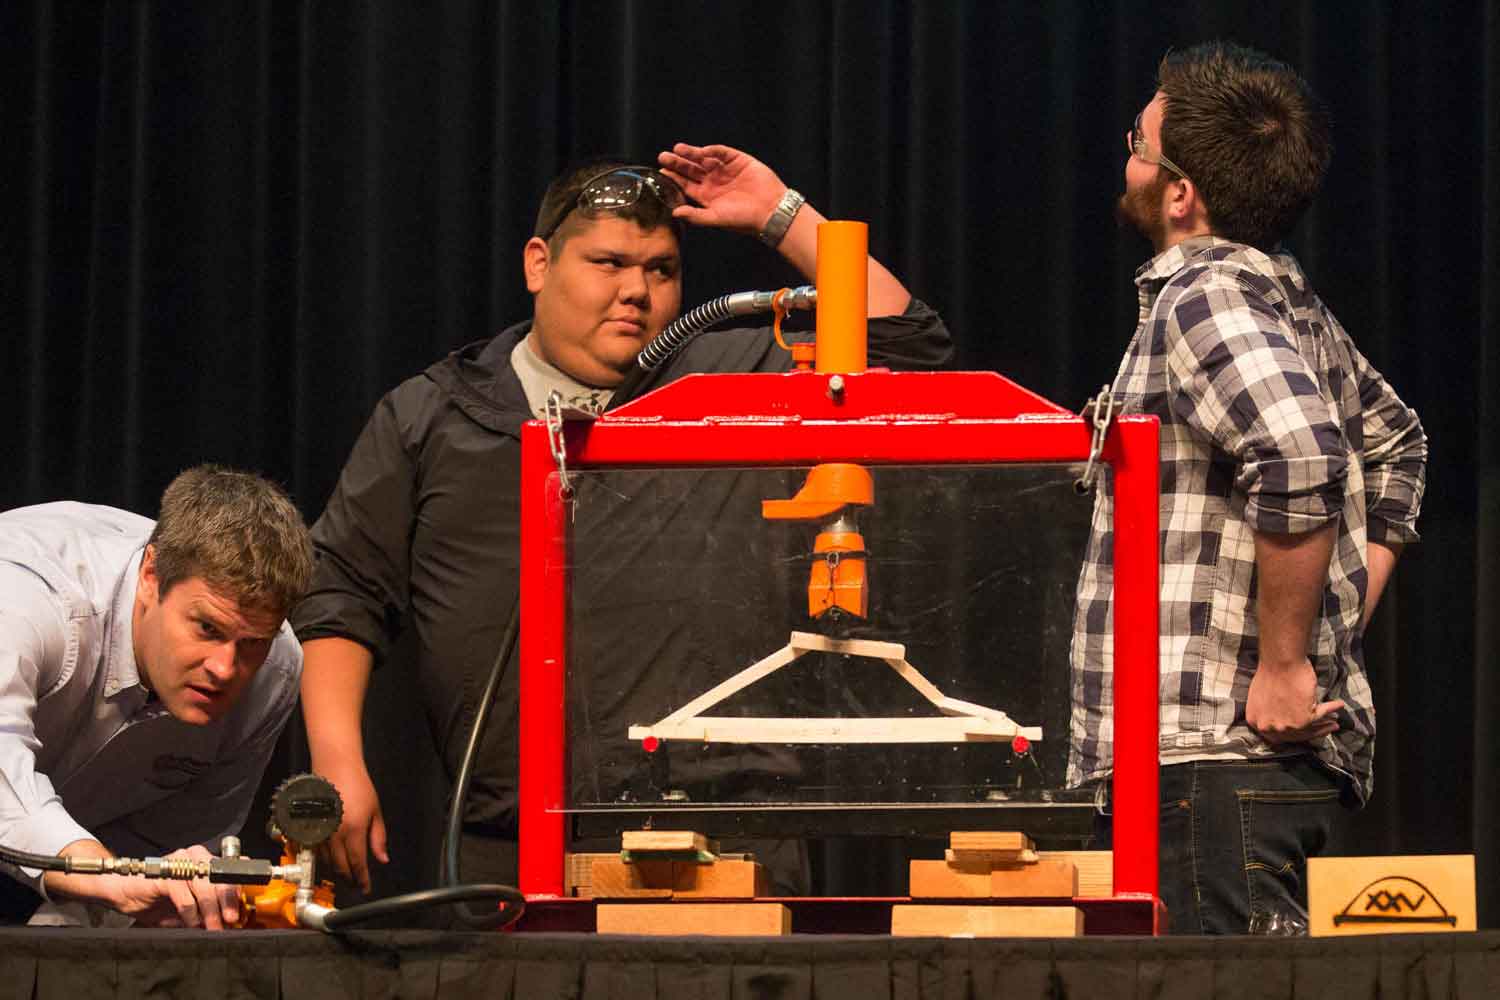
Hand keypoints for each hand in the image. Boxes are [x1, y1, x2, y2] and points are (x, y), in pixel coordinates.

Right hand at [114, 845, 239, 929]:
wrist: (121, 893)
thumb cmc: (155, 899)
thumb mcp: (189, 908)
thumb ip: (207, 908)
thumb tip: (228, 920)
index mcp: (204, 861)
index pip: (230, 870)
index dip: (238, 889)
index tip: (243, 909)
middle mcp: (196, 856)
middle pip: (221, 877)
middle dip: (227, 903)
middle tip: (230, 921)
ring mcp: (181, 862)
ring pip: (205, 886)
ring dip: (210, 911)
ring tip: (212, 927)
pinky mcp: (165, 873)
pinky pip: (184, 895)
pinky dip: (190, 912)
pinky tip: (190, 923)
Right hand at [315, 759, 388, 892]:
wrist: (335, 767)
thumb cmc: (357, 785)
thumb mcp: (376, 811)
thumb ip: (378, 838)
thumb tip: (382, 858)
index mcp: (353, 831)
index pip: (358, 864)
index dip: (362, 879)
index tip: (365, 888)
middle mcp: (334, 834)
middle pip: (340, 867)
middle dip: (349, 878)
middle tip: (356, 882)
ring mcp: (318, 831)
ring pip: (326, 861)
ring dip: (336, 869)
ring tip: (345, 871)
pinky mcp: (307, 827)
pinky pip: (313, 850)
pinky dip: (322, 858)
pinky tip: (330, 858)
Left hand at [657, 143, 787, 233]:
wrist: (770, 210)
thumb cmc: (743, 219)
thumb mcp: (716, 218)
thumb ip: (695, 216)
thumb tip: (674, 213)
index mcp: (706, 196)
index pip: (685, 184)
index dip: (673, 178)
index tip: (661, 172)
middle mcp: (713, 181)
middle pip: (691, 169)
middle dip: (678, 163)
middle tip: (663, 157)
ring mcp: (725, 170)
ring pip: (704, 159)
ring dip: (691, 154)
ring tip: (677, 149)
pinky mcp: (738, 160)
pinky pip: (722, 152)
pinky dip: (712, 150)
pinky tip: (701, 150)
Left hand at [1246, 658, 1344, 745]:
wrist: (1280, 662)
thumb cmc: (1271, 673)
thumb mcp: (1263, 698)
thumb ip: (1271, 712)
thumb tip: (1287, 717)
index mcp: (1256, 721)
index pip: (1277, 735)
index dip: (1293, 734)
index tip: (1303, 731)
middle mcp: (1269, 727)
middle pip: (1295, 736)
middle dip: (1312, 731)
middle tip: (1323, 727)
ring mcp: (1285, 726)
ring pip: (1309, 729)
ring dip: (1324, 725)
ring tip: (1333, 722)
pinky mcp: (1303, 720)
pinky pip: (1320, 716)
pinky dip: (1330, 709)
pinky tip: (1337, 705)